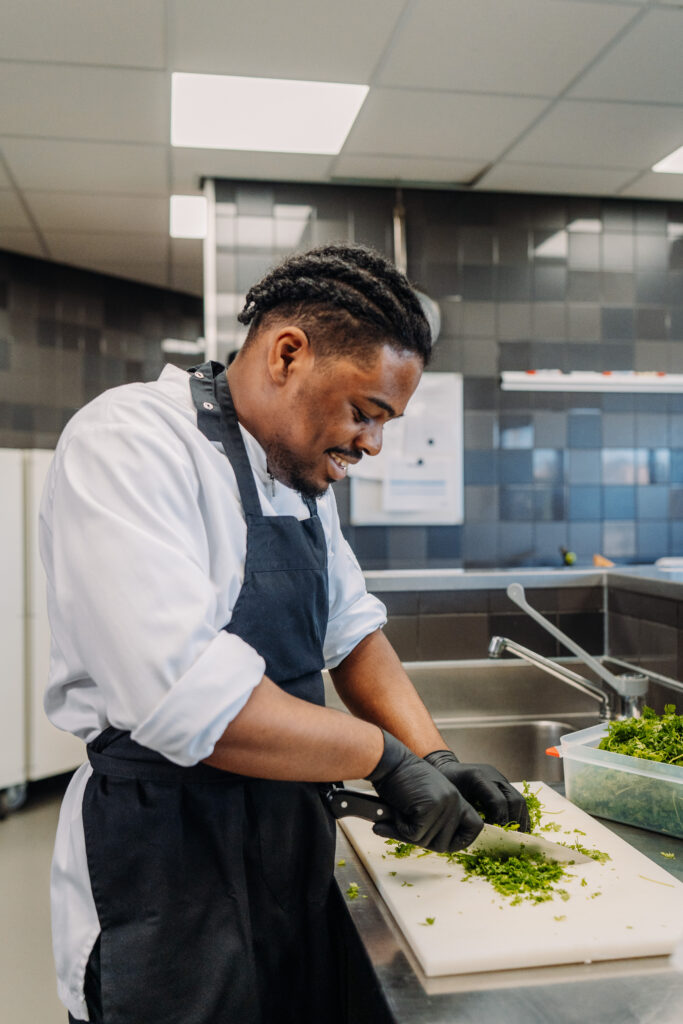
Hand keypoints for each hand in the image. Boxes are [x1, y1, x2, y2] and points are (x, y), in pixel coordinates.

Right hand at [365, 731, 483, 853]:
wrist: (389, 762)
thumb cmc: (402, 780)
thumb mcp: (427, 798)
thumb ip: (437, 819)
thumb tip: (442, 847)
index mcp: (457, 798)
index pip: (475, 827)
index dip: (461, 841)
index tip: (445, 842)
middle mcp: (455, 802)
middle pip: (445, 844)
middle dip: (424, 841)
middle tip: (408, 825)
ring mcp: (444, 805)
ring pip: (427, 842)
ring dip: (409, 833)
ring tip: (402, 811)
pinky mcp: (430, 809)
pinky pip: (414, 836)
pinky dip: (401, 828)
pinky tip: (398, 810)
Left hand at [424, 750, 530, 831]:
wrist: (446, 768)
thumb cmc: (445, 784)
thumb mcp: (451, 797)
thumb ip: (465, 812)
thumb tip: (481, 834)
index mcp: (478, 777)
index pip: (498, 801)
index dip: (501, 820)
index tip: (499, 836)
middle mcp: (493, 775)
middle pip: (514, 800)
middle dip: (515, 822)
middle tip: (511, 839)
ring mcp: (500, 779)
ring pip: (519, 800)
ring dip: (521, 820)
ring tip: (517, 837)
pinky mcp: (504, 784)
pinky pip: (517, 799)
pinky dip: (520, 815)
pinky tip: (517, 829)